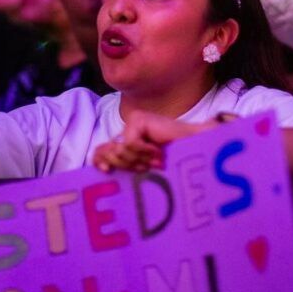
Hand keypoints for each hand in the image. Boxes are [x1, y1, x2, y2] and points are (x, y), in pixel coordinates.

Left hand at [92, 110, 209, 172]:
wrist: (193, 148)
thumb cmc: (171, 160)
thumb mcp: (142, 167)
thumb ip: (124, 164)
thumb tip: (102, 165)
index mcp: (126, 142)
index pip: (101, 151)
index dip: (99, 161)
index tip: (106, 172)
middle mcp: (126, 131)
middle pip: (109, 152)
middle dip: (127, 164)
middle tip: (146, 166)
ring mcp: (131, 123)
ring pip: (120, 150)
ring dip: (140, 159)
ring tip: (156, 157)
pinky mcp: (138, 119)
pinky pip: (131, 143)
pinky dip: (145, 151)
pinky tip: (158, 149)